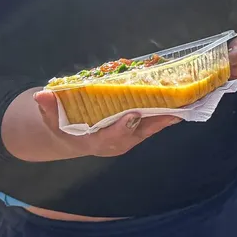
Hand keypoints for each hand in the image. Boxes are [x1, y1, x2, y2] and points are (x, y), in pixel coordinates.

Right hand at [33, 90, 180, 157]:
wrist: (75, 136)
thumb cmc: (65, 126)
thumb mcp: (52, 119)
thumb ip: (48, 108)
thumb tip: (42, 95)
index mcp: (99, 141)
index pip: (113, 136)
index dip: (123, 127)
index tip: (132, 115)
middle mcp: (121, 141)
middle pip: (144, 131)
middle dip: (161, 118)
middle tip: (178, 105)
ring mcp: (134, 135)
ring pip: (157, 124)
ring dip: (175, 112)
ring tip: (194, 98)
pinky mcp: (143, 127)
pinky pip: (161, 118)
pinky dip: (174, 109)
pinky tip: (189, 97)